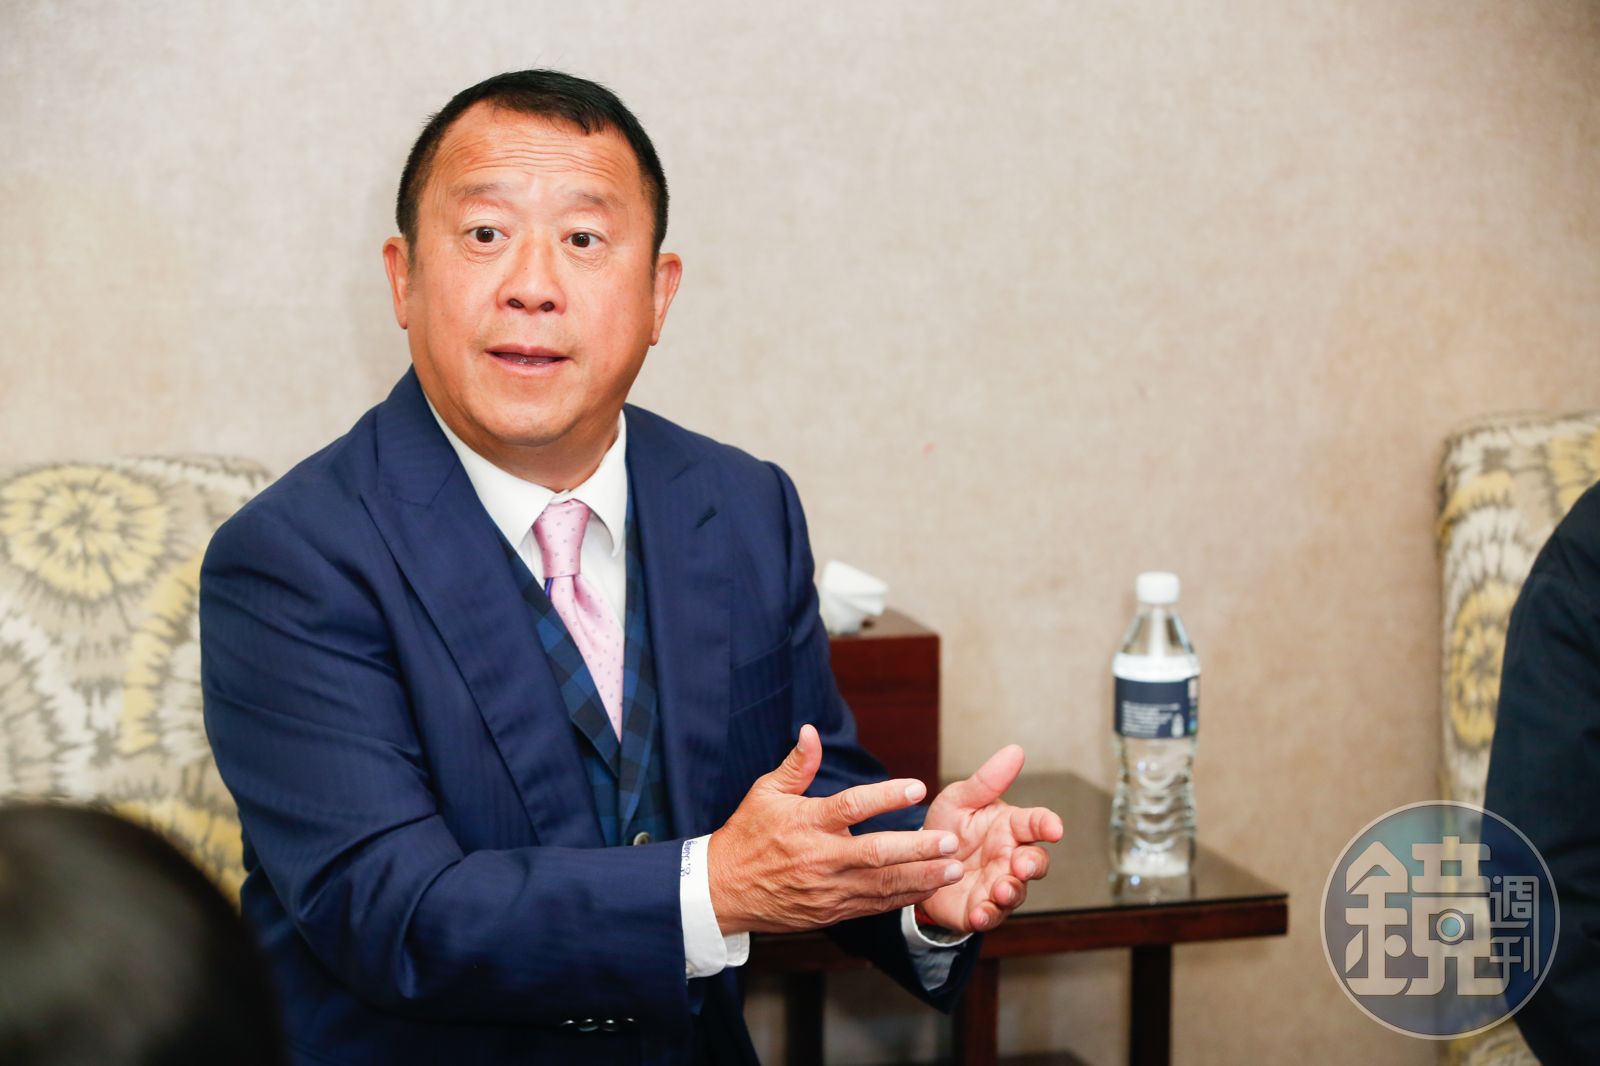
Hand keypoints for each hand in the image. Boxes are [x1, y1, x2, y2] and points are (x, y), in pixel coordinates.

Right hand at [707, 725, 965, 933]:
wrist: (724, 890)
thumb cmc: (747, 835)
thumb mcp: (765, 793)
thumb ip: (796, 764)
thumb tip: (811, 731)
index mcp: (806, 823)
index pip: (852, 807)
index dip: (886, 797)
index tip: (917, 787)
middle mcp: (820, 858)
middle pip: (876, 853)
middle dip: (917, 848)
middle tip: (949, 841)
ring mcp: (828, 889)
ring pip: (882, 885)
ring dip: (921, 877)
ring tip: (953, 867)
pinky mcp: (832, 912)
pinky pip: (874, 905)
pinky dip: (903, 898)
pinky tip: (929, 888)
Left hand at [917, 745, 1062, 933]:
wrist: (915, 864)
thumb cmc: (946, 828)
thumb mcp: (959, 800)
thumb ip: (986, 781)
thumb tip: (1015, 750)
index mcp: (1008, 827)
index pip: (1035, 823)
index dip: (1047, 825)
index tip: (1054, 828)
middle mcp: (1009, 857)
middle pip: (1035, 862)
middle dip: (1033, 865)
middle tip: (1022, 865)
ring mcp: (997, 885)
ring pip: (1017, 892)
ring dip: (1011, 892)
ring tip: (1000, 889)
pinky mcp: (980, 909)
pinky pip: (990, 915)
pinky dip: (987, 915)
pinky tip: (979, 913)